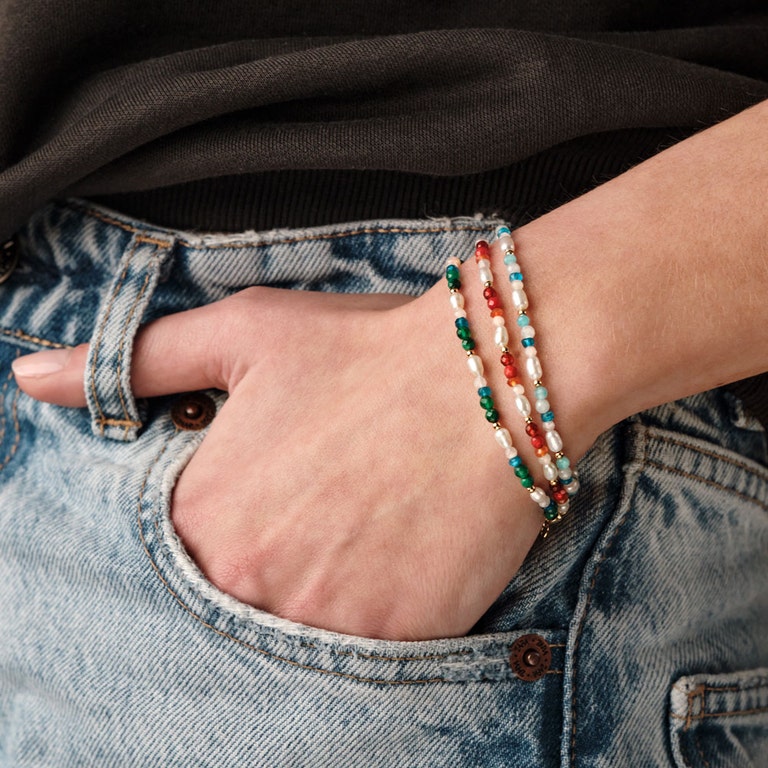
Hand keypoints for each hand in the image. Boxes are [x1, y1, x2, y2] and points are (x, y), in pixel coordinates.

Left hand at [13, 278, 549, 639]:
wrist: (488, 379)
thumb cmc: (365, 351)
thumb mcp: (244, 332)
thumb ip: (135, 363)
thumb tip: (36, 376)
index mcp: (204, 514)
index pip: (176, 557)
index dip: (226, 523)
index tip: (271, 498)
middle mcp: (252, 582)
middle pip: (235, 601)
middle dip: (270, 561)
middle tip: (324, 514)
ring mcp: (328, 622)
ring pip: (297, 633)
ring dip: (320, 592)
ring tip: (362, 531)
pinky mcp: (398, 641)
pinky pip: (365, 653)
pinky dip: (374, 612)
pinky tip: (398, 556)